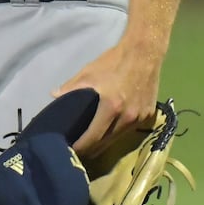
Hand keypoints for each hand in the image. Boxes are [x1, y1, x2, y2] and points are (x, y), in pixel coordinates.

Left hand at [56, 37, 164, 156]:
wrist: (144, 52)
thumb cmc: (113, 61)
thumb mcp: (89, 72)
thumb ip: (71, 87)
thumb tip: (54, 96)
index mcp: (110, 107)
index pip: (93, 137)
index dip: (81, 147)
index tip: (70, 151)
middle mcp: (127, 117)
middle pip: (106, 143)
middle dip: (91, 149)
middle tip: (78, 151)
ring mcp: (140, 118)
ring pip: (118, 138)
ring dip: (105, 142)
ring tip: (92, 144)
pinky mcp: (148, 116)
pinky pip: (130, 129)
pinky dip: (119, 131)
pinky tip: (110, 130)